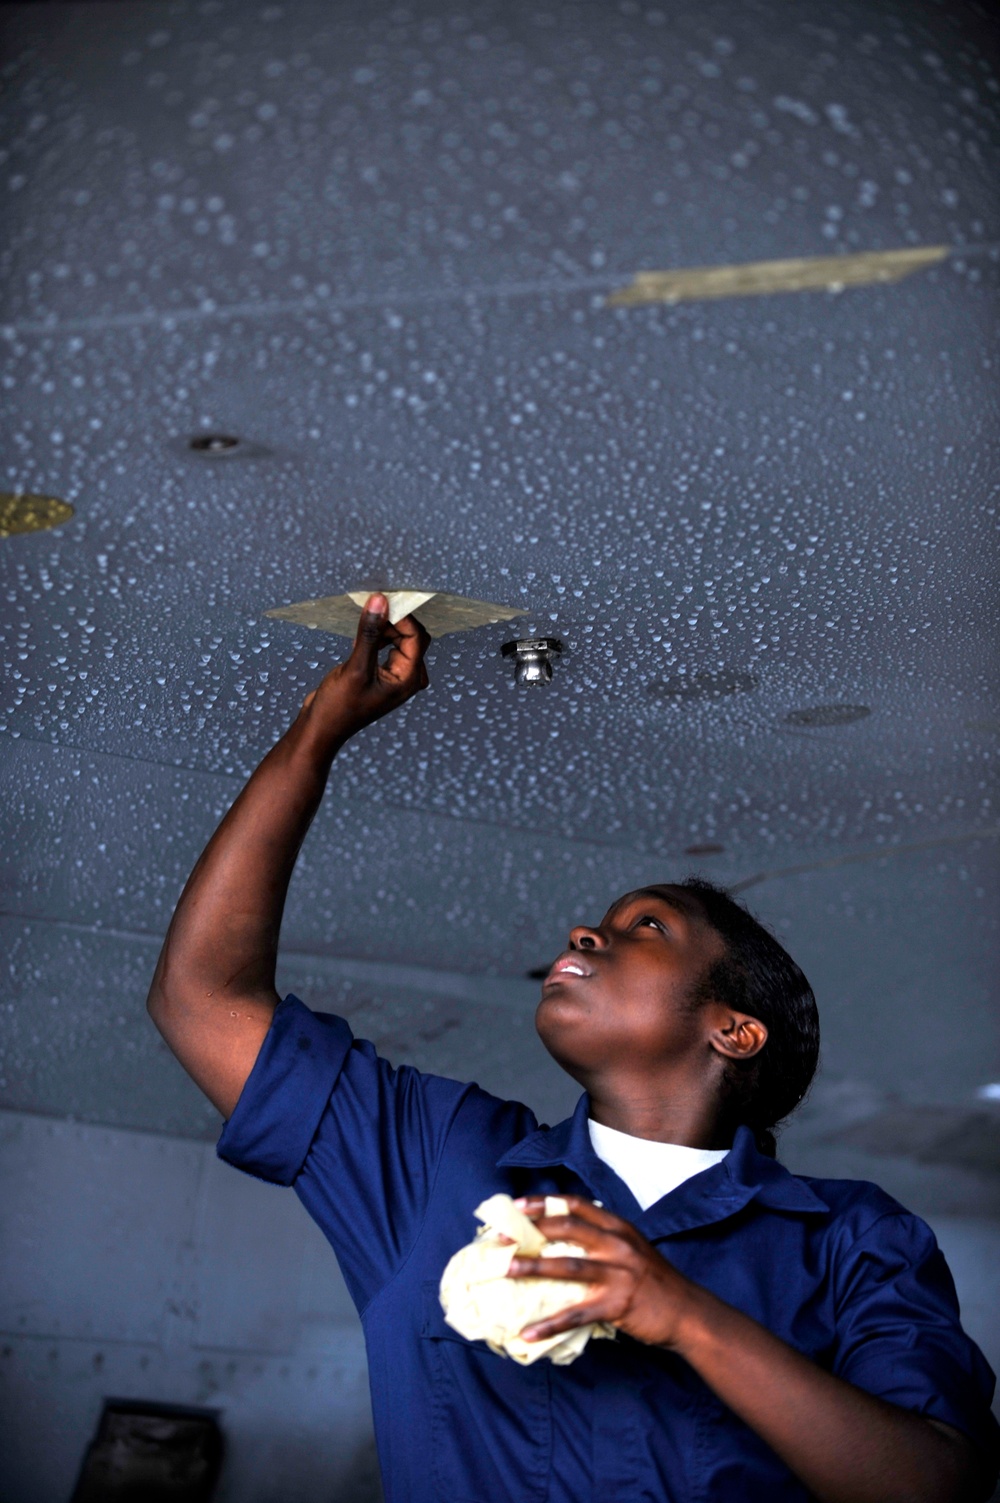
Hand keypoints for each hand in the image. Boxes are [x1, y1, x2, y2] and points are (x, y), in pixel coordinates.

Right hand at [298, 593, 430, 743]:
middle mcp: (406, 678)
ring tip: (362, 629)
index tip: (382, 602)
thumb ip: (369, 634)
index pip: (416, 637)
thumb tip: (379, 602)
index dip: (401, 617)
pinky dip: (376, 639)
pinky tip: (359, 642)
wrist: (321, 728)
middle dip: (394, 622)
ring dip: (384, 630)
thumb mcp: (355, 668)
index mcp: (408, 679)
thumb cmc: (339, 708)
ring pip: (399, 640)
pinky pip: (387, 647)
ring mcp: (395, 676)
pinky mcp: (381, 674)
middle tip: (371, 611)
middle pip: (411, 637)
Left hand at [507, 1196, 697, 1347]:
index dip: (544, 1203)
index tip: (517, 1207)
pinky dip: (550, 1325)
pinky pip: (576, 1314)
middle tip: (501, 1239)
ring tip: (506, 1271)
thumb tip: (563, 1240)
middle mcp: (617, 1244)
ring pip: (567, 1266)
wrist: (687, 1313)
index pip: (575, 1205)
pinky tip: (528, 1333)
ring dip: (533, 1268)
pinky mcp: (617, 1304)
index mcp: (618, 1227)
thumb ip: (604, 1240)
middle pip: (567, 1228)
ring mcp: (618, 1273)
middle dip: (531, 1232)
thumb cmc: (655, 1282)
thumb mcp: (632, 1249)